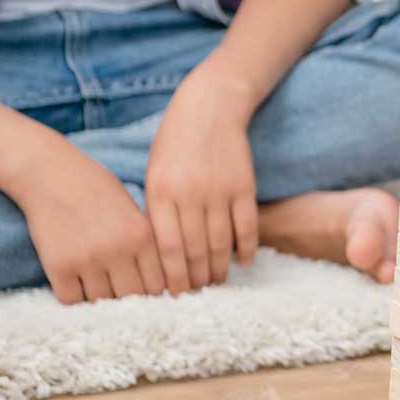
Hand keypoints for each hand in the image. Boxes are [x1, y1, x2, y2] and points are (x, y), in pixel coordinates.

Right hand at [17, 140, 166, 305]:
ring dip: (100, 298)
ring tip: (97, 285)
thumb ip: (145, 240)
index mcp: (142, 234)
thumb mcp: (132, 208)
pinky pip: (71, 300)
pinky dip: (74, 296)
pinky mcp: (58, 266)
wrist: (49, 173)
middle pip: (132, 298)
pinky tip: (76, 283)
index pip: (158, 285)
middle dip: (128, 299)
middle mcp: (118, 250)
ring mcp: (87, 260)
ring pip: (101, 302)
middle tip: (120, 294)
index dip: (152, 293)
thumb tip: (158, 281)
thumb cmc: (94, 187)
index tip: (145, 295)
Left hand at [144, 66, 259, 292]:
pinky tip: (244, 262)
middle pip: (194, 250)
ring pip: (220, 243)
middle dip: (195, 278)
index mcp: (161, 193)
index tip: (174, 293)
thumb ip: (156, 210)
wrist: (209, 106)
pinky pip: (246, 226)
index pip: (167, 247)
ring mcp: (219, 191)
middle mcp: (190, 196)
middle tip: (197, 293)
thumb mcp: (153, 172)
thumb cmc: (174, 142)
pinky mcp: (243, 186)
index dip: (172, 276)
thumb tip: (159, 253)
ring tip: (217, 283)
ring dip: (219, 268)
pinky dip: (246, 248)